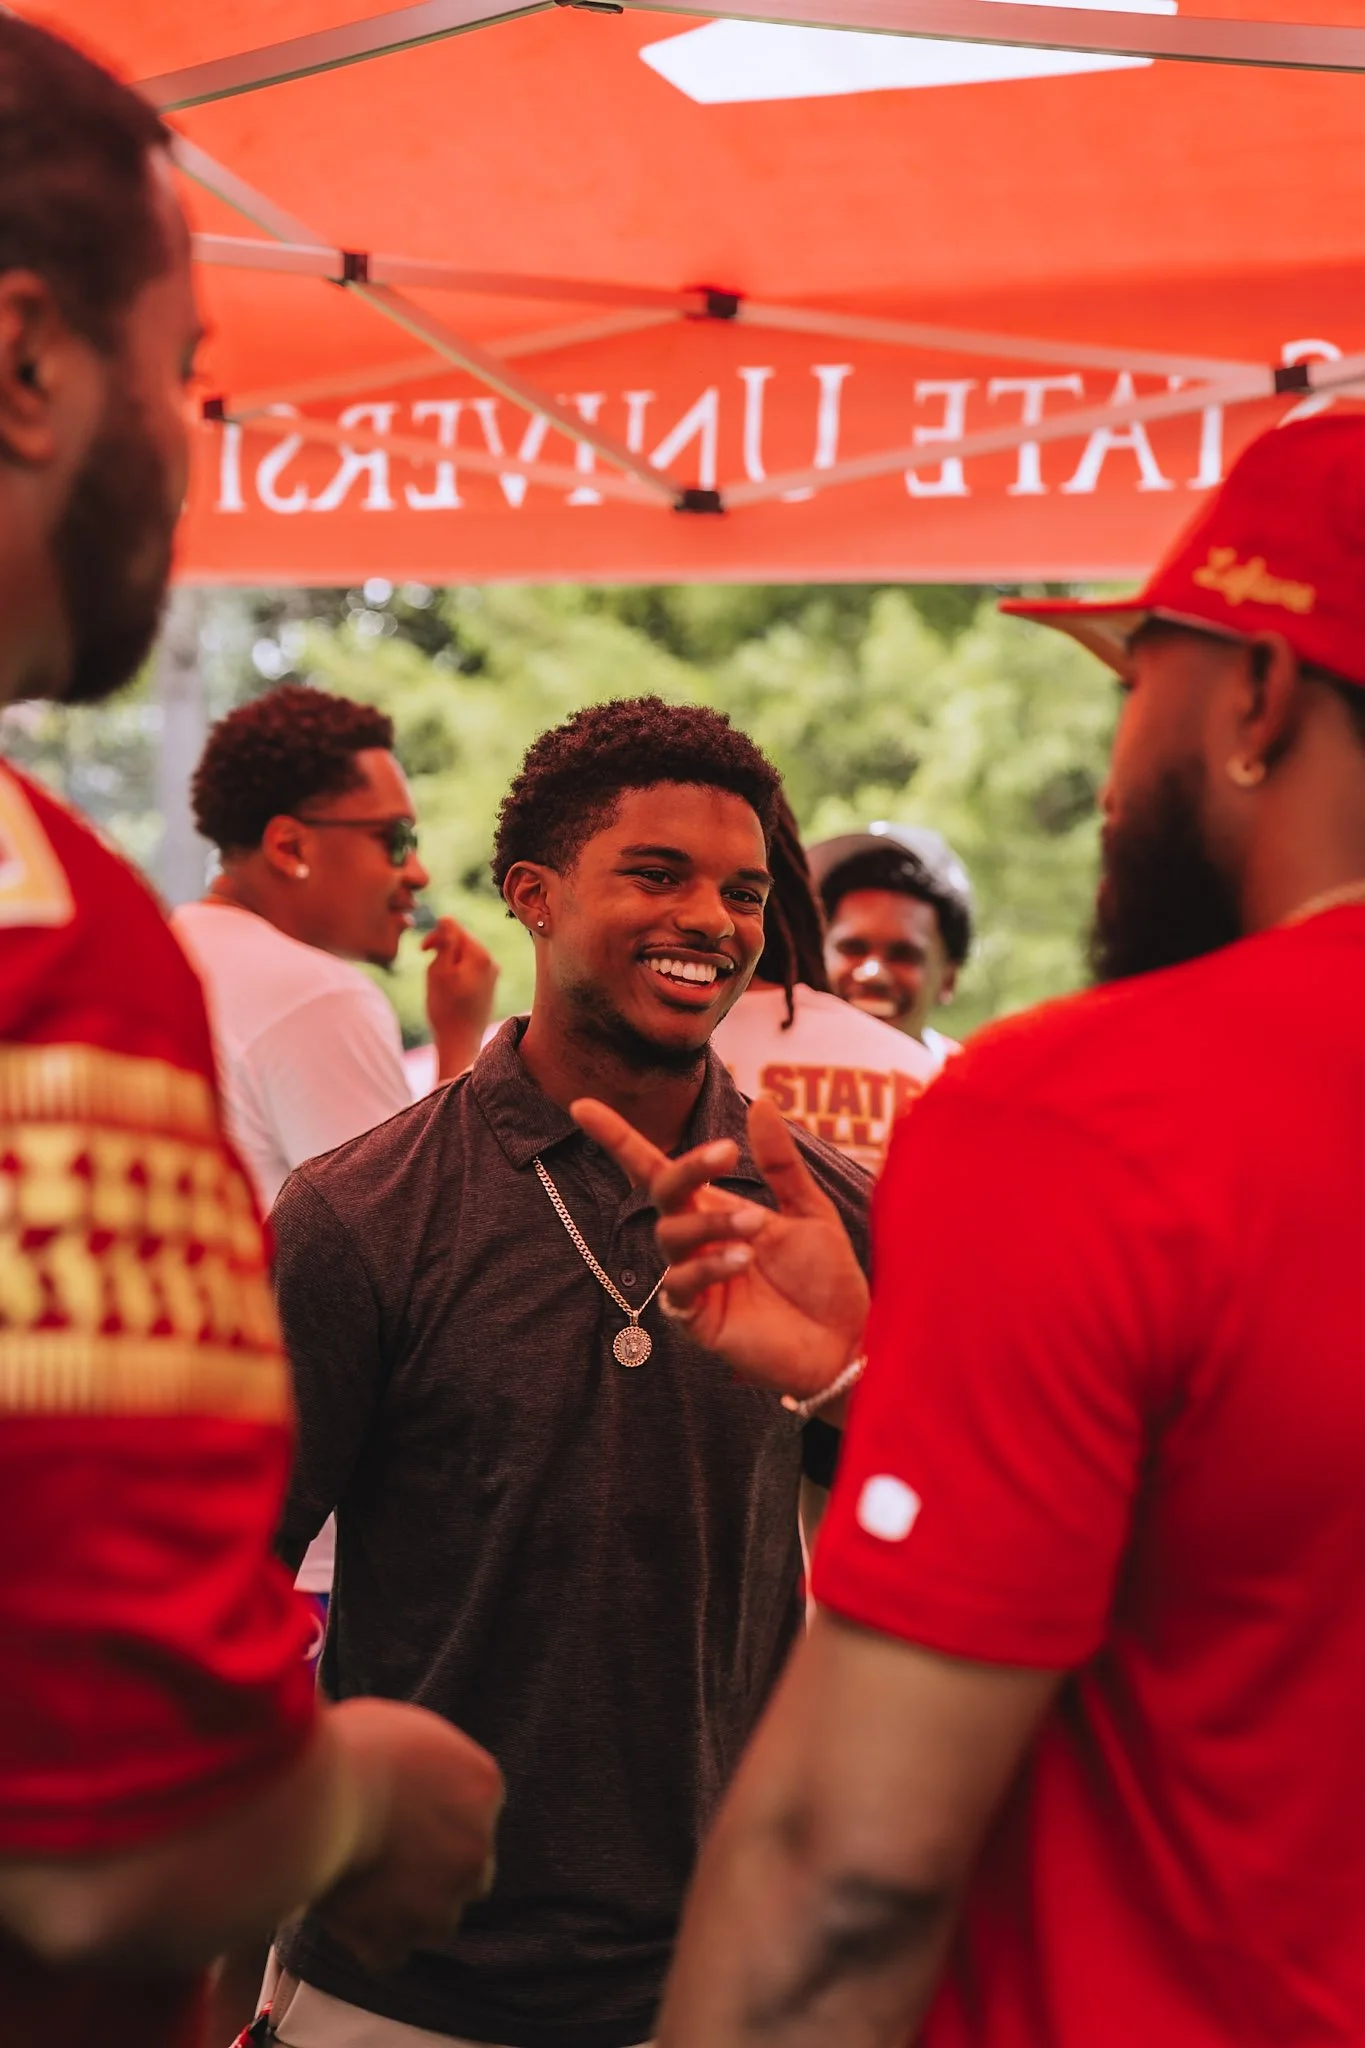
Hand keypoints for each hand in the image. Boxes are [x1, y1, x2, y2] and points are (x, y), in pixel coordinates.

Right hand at [317, 1699, 502, 1972]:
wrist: (318, 1796)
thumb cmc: (350, 1747)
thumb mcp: (404, 1728)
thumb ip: (423, 1759)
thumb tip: (411, 1764)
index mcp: (483, 1787)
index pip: (477, 1815)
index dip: (440, 1821)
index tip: (408, 1820)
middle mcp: (477, 1847)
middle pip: (470, 1872)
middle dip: (438, 1872)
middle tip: (391, 1858)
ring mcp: (441, 1900)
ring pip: (438, 1921)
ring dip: (408, 1912)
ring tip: (365, 1889)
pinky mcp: (397, 1938)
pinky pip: (390, 1954)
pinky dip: (369, 1941)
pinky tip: (345, 1915)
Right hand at [423, 917, 498, 1078]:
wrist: (460, 1042)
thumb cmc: (446, 1008)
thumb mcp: (439, 970)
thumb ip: (445, 941)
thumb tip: (447, 920)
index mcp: (480, 954)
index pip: (453, 927)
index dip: (434, 937)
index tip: (423, 953)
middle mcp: (491, 961)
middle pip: (459, 942)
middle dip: (441, 953)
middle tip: (433, 976)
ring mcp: (492, 975)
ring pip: (461, 957)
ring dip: (447, 966)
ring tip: (442, 988)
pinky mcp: (488, 986)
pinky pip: (466, 971)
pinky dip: (455, 977)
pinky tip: (451, 995)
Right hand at [571, 1095, 867, 1399]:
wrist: (847, 1340)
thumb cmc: (826, 1279)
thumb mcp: (810, 1210)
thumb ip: (780, 1163)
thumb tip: (760, 1101)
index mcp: (717, 1210)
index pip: (658, 1170)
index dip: (619, 1139)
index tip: (582, 1106)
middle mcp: (698, 1241)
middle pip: (663, 1192)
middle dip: (687, 1167)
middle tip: (726, 1152)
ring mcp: (694, 1280)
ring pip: (670, 1235)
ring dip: (709, 1223)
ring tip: (753, 1227)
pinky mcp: (697, 1319)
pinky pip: (679, 1287)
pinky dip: (707, 1267)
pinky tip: (741, 1261)